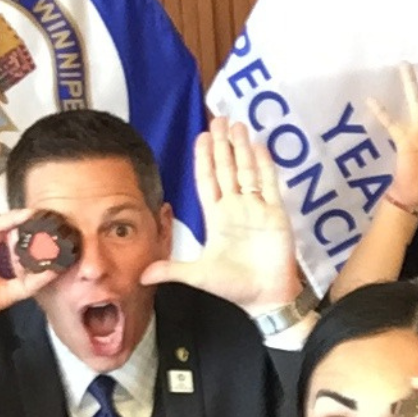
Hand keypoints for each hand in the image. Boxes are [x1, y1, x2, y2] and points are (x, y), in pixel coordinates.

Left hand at [140, 117, 301, 312]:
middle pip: (227, 169)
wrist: (265, 297)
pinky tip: (259, 147)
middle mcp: (236, 208)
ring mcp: (256, 209)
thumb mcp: (197, 275)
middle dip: (223, 145)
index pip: (208, 181)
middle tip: (220, 120)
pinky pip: (269, 184)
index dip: (204, 159)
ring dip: (242, 148)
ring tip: (238, 125)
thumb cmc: (234, 286)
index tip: (202, 137)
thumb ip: (171, 269)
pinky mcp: (276, 213)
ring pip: (248, 171)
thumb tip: (141, 275)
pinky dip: (265, 165)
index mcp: (217, 218)